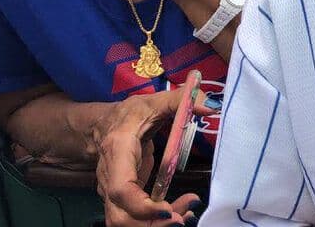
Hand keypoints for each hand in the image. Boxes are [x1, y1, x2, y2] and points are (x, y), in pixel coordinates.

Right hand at [95, 89, 216, 226]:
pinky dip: (153, 221)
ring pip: (124, 222)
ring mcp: (111, 191)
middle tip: (184, 217)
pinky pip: (132, 218)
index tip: (168, 210)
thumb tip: (211, 107)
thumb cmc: (130, 114)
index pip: (121, 190)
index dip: (142, 206)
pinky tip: (178, 213)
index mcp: (118, 151)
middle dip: (151, 224)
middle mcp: (110, 177)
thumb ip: (182, 100)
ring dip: (153, 225)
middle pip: (120, 216)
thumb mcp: (156, 101)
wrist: (103, 124)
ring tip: (185, 215)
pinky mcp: (121, 199)